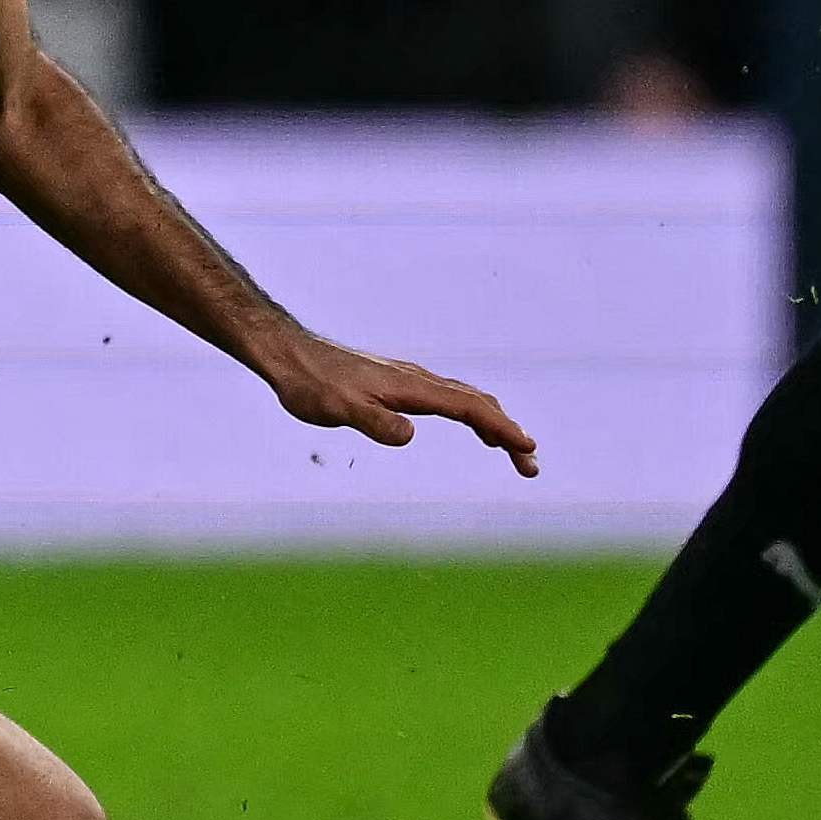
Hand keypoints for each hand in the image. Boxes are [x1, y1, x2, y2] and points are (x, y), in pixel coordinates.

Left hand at [264, 327, 541, 478]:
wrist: (289, 355)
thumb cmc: (311, 385)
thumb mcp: (338, 408)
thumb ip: (373, 422)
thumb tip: (409, 436)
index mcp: (411, 387)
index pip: (468, 408)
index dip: (500, 428)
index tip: (526, 449)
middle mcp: (417, 380)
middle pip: (476, 403)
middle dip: (507, 431)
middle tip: (530, 465)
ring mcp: (410, 380)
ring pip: (466, 398)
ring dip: (494, 423)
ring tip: (515, 451)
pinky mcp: (400, 384)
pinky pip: (450, 397)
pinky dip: (474, 414)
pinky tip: (475, 429)